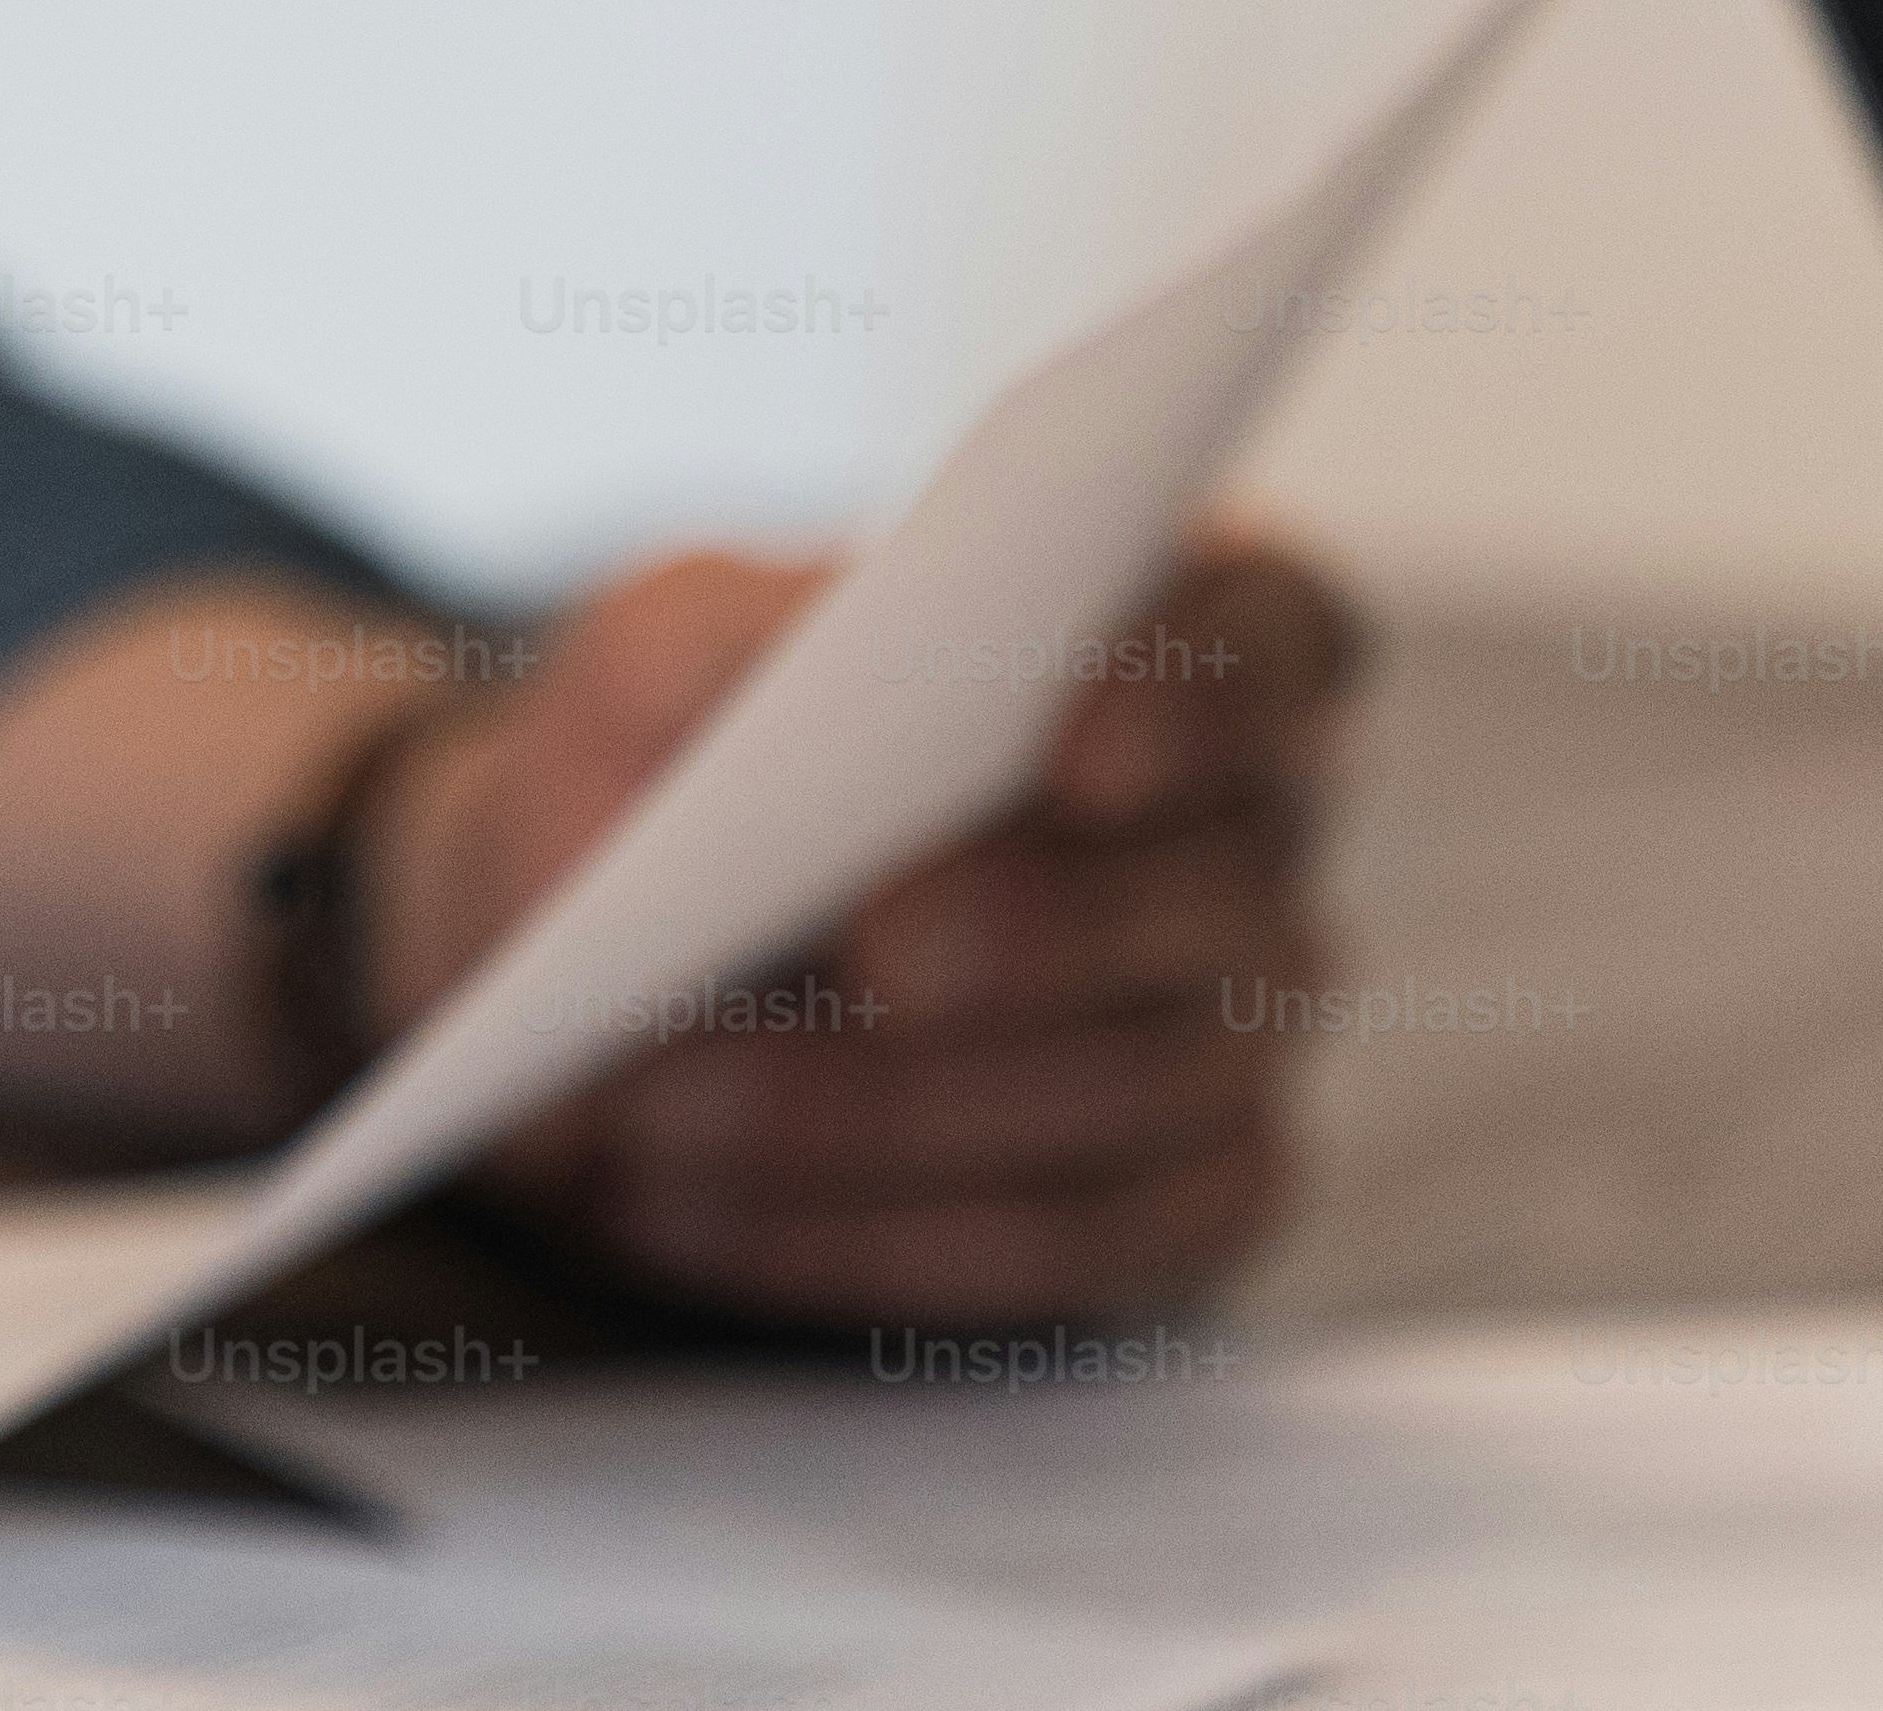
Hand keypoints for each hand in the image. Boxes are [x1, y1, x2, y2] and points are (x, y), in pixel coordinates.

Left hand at [412, 533, 1356, 1317]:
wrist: (611, 944)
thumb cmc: (679, 753)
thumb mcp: (670, 648)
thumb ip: (737, 639)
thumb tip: (819, 682)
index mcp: (1175, 642)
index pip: (1272, 639)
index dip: (1205, 696)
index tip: (1081, 752)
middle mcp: (1247, 836)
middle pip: (1218, 888)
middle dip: (1041, 930)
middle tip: (881, 958)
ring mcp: (1238, 1030)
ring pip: (1133, 1085)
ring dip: (889, 1106)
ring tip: (671, 1105)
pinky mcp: (1182, 1201)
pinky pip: (1069, 1242)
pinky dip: (872, 1233)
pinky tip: (704, 1208)